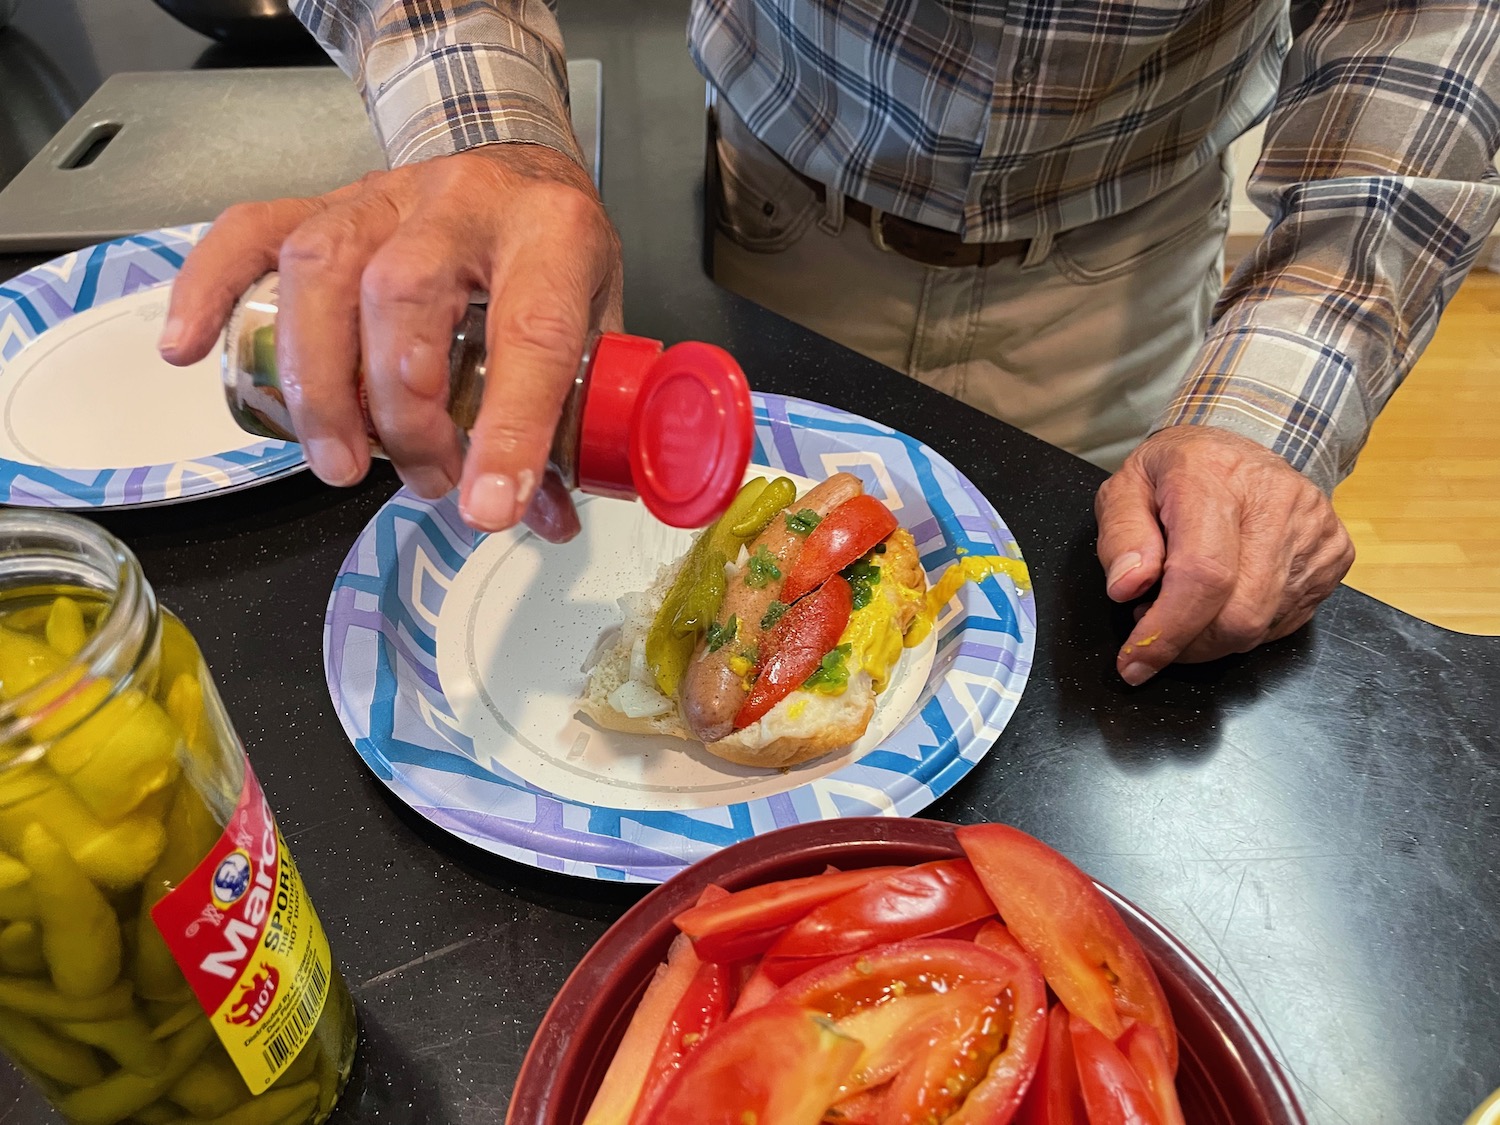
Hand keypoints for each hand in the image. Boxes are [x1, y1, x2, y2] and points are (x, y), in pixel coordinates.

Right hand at [159, 143, 622, 539]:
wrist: (521, 167)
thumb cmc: (553, 257)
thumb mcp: (591, 330)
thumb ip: (569, 423)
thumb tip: (540, 517)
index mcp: (553, 236)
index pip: (530, 332)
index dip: (508, 428)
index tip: (486, 507)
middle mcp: (464, 201)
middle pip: (402, 295)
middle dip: (402, 409)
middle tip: (425, 478)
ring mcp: (385, 196)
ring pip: (321, 268)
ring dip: (320, 381)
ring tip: (337, 463)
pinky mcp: (325, 202)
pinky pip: (250, 230)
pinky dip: (209, 288)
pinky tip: (189, 350)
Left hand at [1094, 425, 1354, 683]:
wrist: (1239, 448)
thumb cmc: (1175, 472)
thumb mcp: (1125, 489)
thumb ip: (1120, 538)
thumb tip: (1127, 588)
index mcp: (1214, 478)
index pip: (1203, 575)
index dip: (1168, 632)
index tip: (1134, 662)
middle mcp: (1277, 501)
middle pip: (1240, 614)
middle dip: (1189, 645)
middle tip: (1156, 626)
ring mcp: (1315, 529)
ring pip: (1262, 626)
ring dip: (1213, 638)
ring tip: (1186, 604)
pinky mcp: (1335, 554)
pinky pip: (1285, 621)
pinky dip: (1245, 627)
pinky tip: (1224, 598)